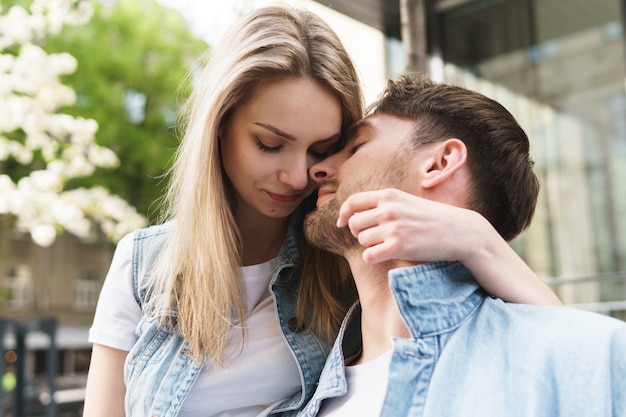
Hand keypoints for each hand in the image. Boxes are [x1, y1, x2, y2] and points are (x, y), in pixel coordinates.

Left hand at [338, 188, 482, 264]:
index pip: (353, 202)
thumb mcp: (407, 202)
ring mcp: (393, 227)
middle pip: (354, 224)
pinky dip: (373, 258)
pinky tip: (386, 256)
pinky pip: (369, 255)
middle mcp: (388, 209)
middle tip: (374, 239)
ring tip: (388, 245)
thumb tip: (355, 215)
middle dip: (359, 233)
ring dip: (370, 246)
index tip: (341, 223)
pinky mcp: (398, 246)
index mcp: (389, 195)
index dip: (343, 214)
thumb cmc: (433, 218)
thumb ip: (385, 205)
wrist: (460, 231)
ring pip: (361, 240)